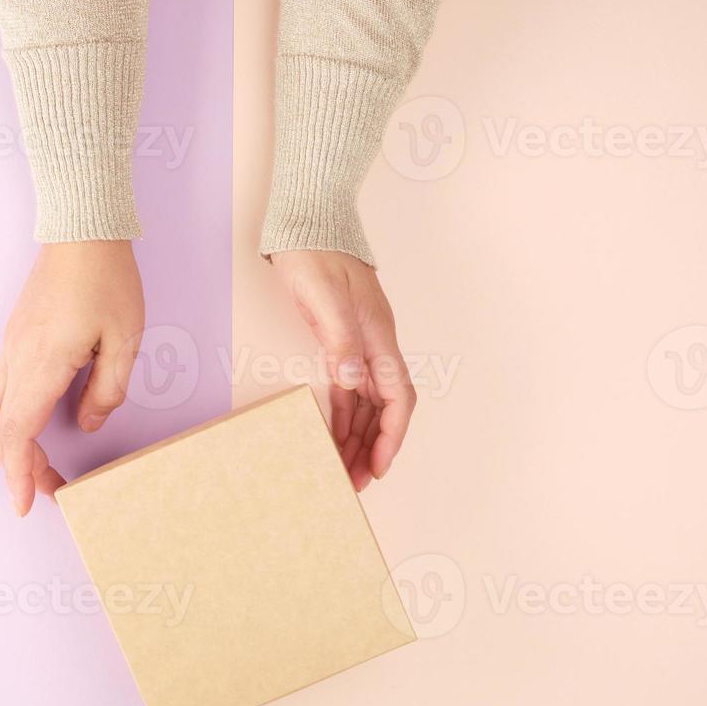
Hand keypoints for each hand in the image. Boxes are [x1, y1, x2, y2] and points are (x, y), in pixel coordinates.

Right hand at [0, 241, 143, 515]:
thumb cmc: (107, 282)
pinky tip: (18, 428)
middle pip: (3, 428)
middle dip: (19, 466)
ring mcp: (11, 345)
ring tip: (31, 468)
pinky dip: (5, 419)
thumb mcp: (124, 341)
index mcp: (42, 364)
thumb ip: (107, 390)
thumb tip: (88, 422)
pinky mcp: (15, 335)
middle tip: (44, 492)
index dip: (19, 473)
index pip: (20, 432)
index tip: (25, 503)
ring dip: (9, 444)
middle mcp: (16, 358)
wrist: (82, 230)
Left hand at [271, 251, 415, 490]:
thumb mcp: (323, 296)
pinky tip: (334, 438)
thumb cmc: (315, 254)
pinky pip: (349, 391)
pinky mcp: (341, 343)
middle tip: (357, 482)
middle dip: (375, 448)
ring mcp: (360, 345)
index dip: (392, 436)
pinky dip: (344, 417)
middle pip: (385, 410)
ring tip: (344, 469)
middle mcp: (375, 346)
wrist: (308, 223)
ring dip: (360, 437)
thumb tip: (352, 380)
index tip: (380, 466)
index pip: (398, 397)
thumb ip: (339, 338)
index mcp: (378, 338)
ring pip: (368, 404)